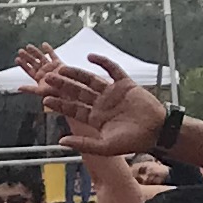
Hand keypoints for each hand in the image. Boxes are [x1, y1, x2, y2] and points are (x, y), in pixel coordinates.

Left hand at [19, 48, 166, 155]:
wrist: (156, 132)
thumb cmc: (132, 142)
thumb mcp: (104, 146)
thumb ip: (83, 143)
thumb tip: (61, 142)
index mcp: (95, 118)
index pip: (73, 109)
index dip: (59, 104)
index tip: (45, 98)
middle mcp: (101, 104)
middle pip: (78, 92)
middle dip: (63, 86)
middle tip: (47, 78)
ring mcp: (112, 93)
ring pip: (91, 80)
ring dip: (76, 73)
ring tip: (62, 68)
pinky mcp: (125, 84)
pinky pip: (112, 70)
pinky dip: (102, 63)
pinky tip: (90, 57)